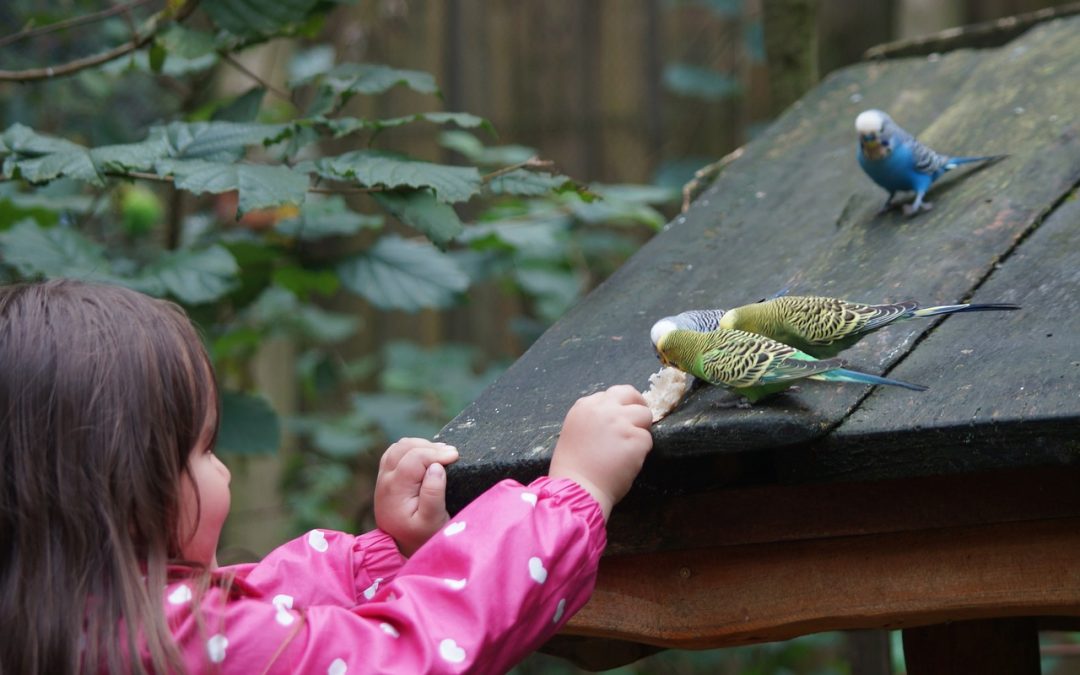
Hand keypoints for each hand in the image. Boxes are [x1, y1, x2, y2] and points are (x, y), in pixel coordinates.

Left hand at [374, 438, 459, 556]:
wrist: (402, 548)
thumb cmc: (421, 536)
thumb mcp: (432, 521)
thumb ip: (433, 494)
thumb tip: (437, 467)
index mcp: (395, 490)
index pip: (414, 458)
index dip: (436, 453)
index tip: (456, 456)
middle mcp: (385, 480)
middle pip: (404, 447)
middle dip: (430, 447)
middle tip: (451, 455)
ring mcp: (383, 478)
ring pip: (399, 446)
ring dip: (421, 446)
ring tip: (441, 456)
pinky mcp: (386, 477)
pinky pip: (396, 453)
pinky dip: (413, 450)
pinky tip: (428, 458)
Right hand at [548, 385, 652, 519]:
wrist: (578, 488)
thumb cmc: (574, 468)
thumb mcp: (575, 431)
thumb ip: (593, 419)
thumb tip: (615, 417)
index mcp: (584, 406)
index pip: (610, 395)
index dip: (618, 407)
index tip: (619, 419)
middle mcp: (603, 408)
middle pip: (629, 393)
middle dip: (637, 404)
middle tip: (639, 420)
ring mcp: (621, 422)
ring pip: (645, 414)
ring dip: (641, 429)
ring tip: (630, 447)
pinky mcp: (635, 438)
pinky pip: (647, 439)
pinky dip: (641, 451)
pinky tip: (628, 462)